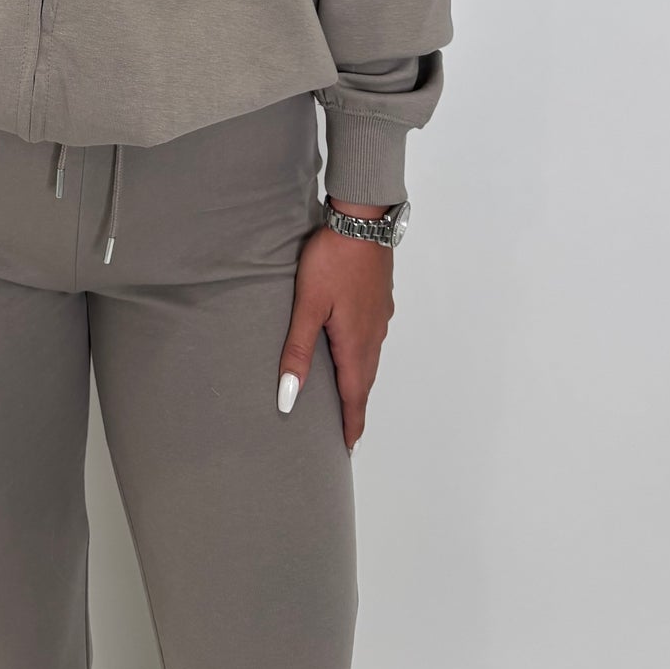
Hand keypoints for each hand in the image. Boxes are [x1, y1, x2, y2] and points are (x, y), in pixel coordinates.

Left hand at [277, 200, 394, 452]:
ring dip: (361, 381)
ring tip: (349, 395)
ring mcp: (380, 315)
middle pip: (365, 380)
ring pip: (371, 358)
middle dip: (355, 406)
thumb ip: (298, 350)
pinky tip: (354, 348)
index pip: (354, 395)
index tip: (348, 447)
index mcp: (355, 342)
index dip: (351, 422)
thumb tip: (289, 397)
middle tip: (347, 429)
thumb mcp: (308, 305)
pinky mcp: (380, 299)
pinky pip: (373, 338)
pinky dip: (364, 356)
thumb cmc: (332, 260)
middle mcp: (372, 334)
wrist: (362, 220)